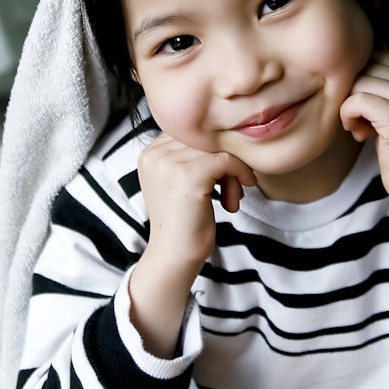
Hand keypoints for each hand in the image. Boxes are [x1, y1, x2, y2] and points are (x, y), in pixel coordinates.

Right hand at [130, 133, 255, 356]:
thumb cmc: (185, 221)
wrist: (176, 256)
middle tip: (232, 188)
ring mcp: (169, 164)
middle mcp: (154, 154)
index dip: (212, 151)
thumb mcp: (179, 181)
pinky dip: (239, 174)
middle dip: (225, 161)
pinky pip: (226, 160)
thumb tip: (226, 134)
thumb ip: (190, 156)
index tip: (222, 176)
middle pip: (204, 138)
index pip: (191, 133)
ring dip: (234, 172)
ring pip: (218, 148)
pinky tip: (235, 198)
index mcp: (149, 153)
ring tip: (232, 197)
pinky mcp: (188, 175)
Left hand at [339, 52, 388, 259]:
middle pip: (362, 68)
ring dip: (348, 107)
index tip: (364, 108)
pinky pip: (356, 100)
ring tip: (358, 128)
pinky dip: (348, 116)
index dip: (359, 82)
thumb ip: (380, 81)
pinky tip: (357, 133)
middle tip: (358, 121)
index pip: (371, 56)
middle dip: (352, 93)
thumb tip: (357, 53)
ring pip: (357, 83)